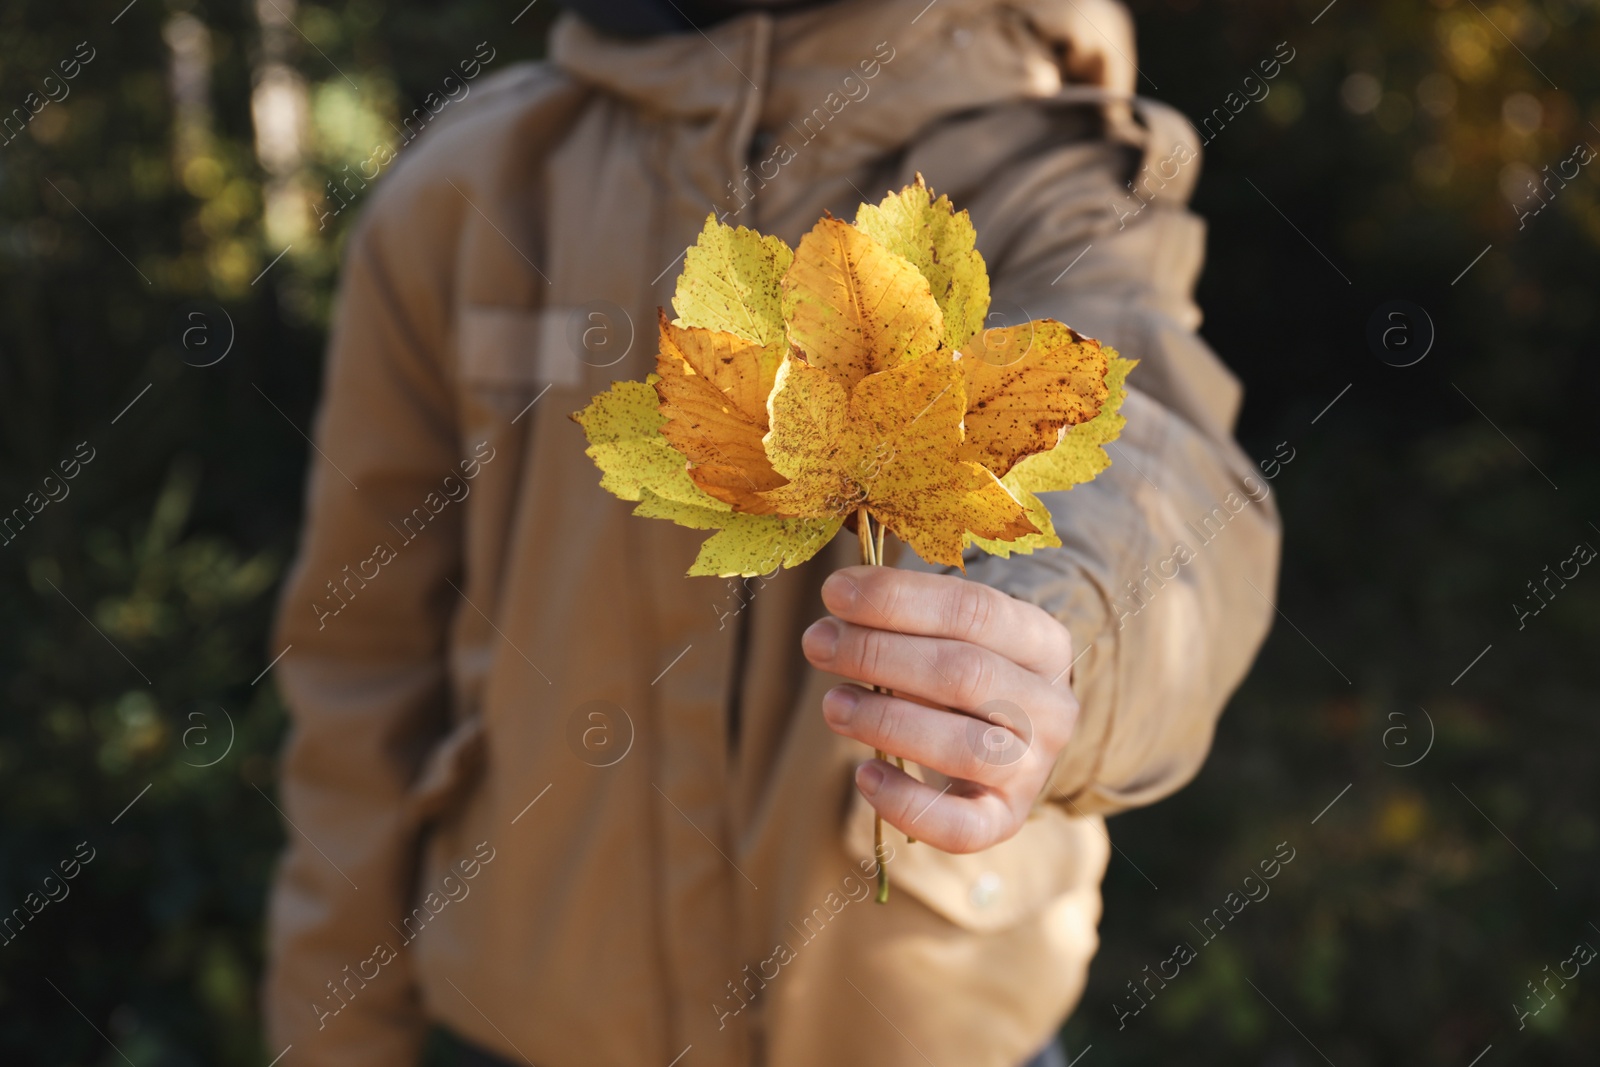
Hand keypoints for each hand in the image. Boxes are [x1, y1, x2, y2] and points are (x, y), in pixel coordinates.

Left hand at [802, 565, 1079, 853]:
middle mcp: (1051, 706)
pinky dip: (906, 803)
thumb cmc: (965, 672)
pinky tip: (863, 775)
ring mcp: (1033, 768)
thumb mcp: (954, 632)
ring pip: (964, 748)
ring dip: (886, 722)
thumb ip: (909, 616)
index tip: (834, 593)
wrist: (1009, 741)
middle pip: (965, 674)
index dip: (899, 599)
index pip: (974, 609)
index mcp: (1045, 641)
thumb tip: (841, 598)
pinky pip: (959, 826)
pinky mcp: (1005, 819)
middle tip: (818, 643)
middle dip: (879, 654)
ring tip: (832, 703)